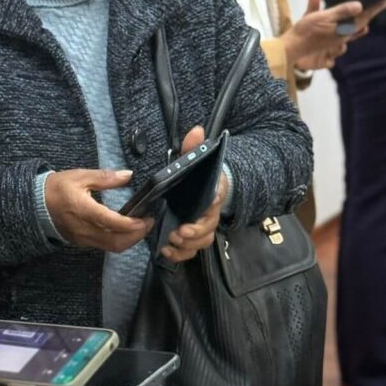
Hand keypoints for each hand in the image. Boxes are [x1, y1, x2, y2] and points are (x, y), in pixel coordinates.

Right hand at [45, 168, 152, 252]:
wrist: (35, 205)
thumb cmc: (58, 188)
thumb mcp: (80, 176)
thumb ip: (105, 178)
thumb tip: (128, 175)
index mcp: (83, 210)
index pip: (112, 223)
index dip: (131, 224)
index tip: (146, 218)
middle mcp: (84, 229)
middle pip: (116, 241)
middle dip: (137, 235)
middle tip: (149, 223)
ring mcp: (83, 239)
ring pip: (111, 247)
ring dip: (130, 240)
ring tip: (141, 227)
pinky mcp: (82, 242)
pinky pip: (104, 246)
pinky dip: (119, 240)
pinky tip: (126, 230)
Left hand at [161, 126, 225, 262]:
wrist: (202, 190)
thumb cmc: (197, 177)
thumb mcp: (193, 160)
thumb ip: (193, 148)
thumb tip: (196, 130)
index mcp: (213, 192)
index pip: (218, 196)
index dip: (215, 200)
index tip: (210, 201)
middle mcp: (211, 212)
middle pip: (210, 226)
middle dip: (196, 231)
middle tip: (179, 231)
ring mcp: (202, 227)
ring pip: (203, 242)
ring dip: (187, 245)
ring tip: (171, 241)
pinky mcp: (192, 238)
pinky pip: (191, 251)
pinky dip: (180, 255)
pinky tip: (166, 252)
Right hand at [283, 0, 385, 71]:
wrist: (291, 48)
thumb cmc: (305, 31)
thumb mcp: (322, 17)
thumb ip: (341, 11)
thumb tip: (359, 5)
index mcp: (344, 29)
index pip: (364, 15)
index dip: (376, 6)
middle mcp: (343, 36)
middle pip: (360, 23)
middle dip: (370, 14)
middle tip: (380, 5)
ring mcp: (335, 42)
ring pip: (352, 32)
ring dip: (360, 25)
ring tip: (367, 20)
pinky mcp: (328, 46)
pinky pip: (342, 39)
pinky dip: (346, 33)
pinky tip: (347, 32)